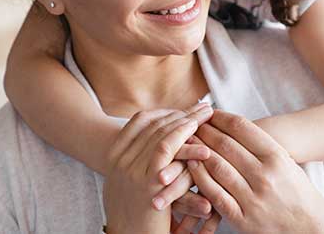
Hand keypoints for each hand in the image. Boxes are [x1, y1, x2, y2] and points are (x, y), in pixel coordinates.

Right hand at [102, 103, 212, 232]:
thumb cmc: (135, 217)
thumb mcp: (130, 184)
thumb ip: (139, 161)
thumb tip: (158, 143)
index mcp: (114, 157)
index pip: (141, 121)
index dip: (167, 111)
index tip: (187, 107)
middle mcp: (120, 160)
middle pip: (155, 124)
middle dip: (182, 113)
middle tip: (204, 106)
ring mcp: (131, 171)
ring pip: (161, 134)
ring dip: (188, 121)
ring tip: (209, 115)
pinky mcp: (146, 184)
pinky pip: (166, 152)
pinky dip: (184, 140)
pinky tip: (201, 137)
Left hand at [187, 110, 323, 233]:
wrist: (310, 228)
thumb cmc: (296, 191)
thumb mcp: (286, 161)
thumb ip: (261, 145)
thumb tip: (231, 125)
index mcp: (277, 157)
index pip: (242, 128)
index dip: (221, 117)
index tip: (210, 112)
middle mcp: (265, 176)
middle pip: (226, 145)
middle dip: (206, 131)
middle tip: (193, 122)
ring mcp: (253, 198)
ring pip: (217, 167)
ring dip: (198, 150)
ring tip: (188, 140)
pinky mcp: (242, 219)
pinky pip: (215, 194)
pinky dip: (200, 177)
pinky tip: (192, 166)